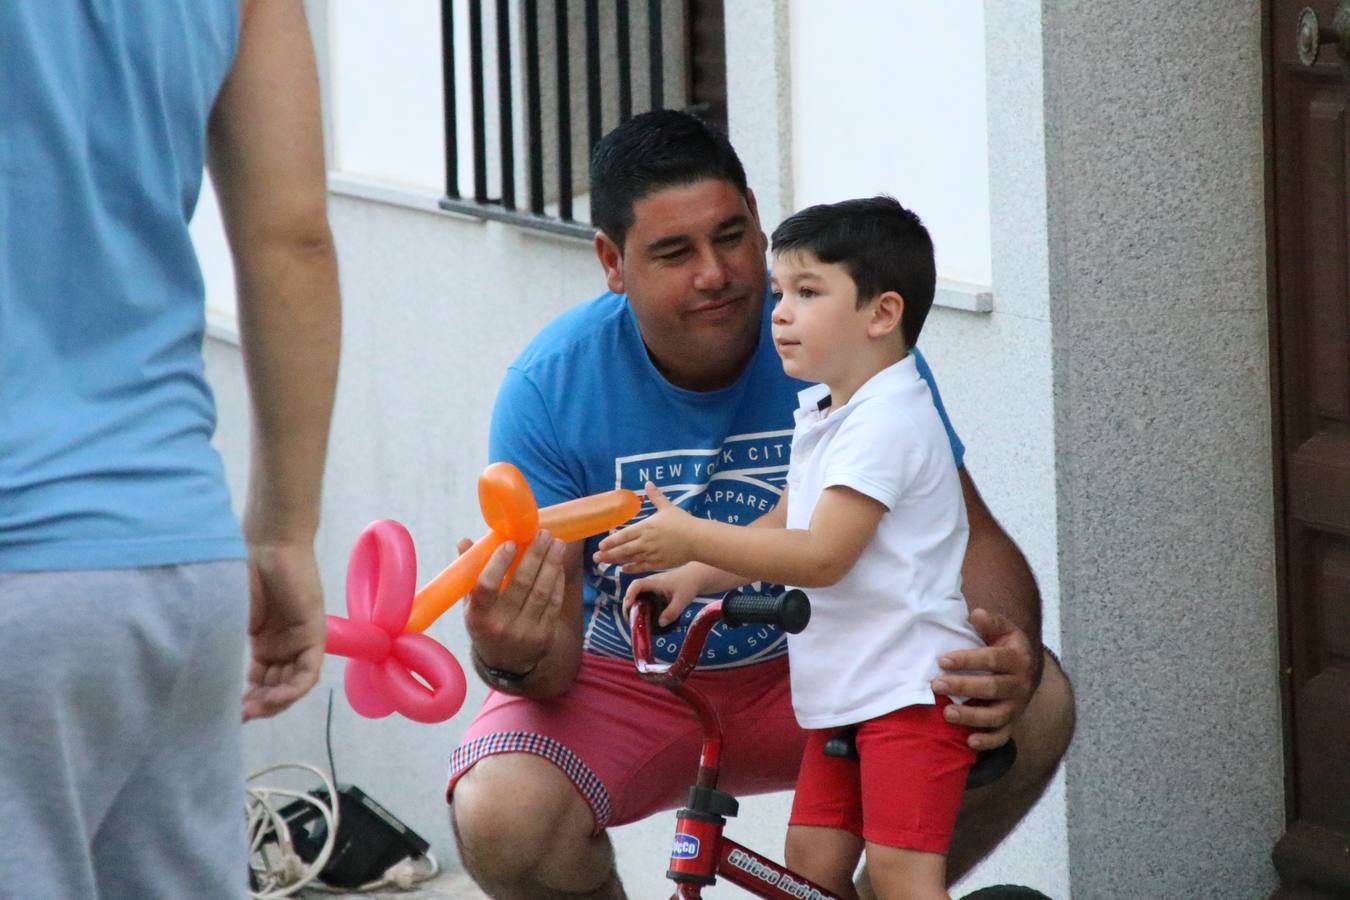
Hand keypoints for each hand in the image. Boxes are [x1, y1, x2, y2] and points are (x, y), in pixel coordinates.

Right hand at [243, 540, 326, 720]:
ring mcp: (299, 640)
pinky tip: (277, 697)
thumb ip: (225, 644)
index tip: (229, 714)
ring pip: (293, 684)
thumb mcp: (231, 617)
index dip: (248, 700)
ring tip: (256, 709)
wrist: (266, 544)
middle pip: (277, 687)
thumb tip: (202, 675)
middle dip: (260, 705)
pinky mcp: (314, 633)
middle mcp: (283, 645)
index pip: (261, 681)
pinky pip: (309, 670)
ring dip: (276, 702)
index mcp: (264, 642)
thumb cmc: (242, 573)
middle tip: (241, 715)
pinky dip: (295, 688)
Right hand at [462, 530, 566, 674]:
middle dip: (535, 555)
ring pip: (541, 592)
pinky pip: (554, 603)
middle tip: (543, 533)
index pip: (487, 587)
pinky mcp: (544, 636)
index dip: (499, 563)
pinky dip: (558, 581)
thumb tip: (465, 541)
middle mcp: (500, 626)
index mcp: (477, 617)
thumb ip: (470, 573)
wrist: (504, 664)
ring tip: (557, 543)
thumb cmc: (485, 624)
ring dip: (551, 564)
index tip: (511, 542)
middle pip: (521, 584)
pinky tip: (558, 564)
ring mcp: (524, 633)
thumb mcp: (472, 605)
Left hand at [594, 482, 696, 569]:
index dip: (611, 541)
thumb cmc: (682, 522)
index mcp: (646, 527)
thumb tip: (648, 483)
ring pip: (630, 559)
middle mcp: (645, 542)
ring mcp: (651, 554)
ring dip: (616, 561)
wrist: (697, 539)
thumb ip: (655, 496)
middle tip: (595, 557)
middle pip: (623, 549)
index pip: (624, 535)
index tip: (600, 544)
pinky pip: (641, 567)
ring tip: (604, 563)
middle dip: (608, 554)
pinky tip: (623, 569)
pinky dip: (631, 568)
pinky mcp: (658, 563)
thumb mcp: (667, 507)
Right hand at [623, 566, 704, 626]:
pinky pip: (643, 598)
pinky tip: (643, 618)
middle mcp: (650, 583)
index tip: (629, 606)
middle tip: (629, 619)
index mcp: (655, 582)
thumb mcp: (682, 599)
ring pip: (637, 595)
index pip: (637, 585)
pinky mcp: (654, 592)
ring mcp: (651, 587)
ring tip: (634, 620)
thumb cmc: (688, 585)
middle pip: (633, 591)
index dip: (630, 594)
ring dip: (633, 607)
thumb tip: (660, 624)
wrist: (695, 576)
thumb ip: (672, 611)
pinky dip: (640, 607)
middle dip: (628, 604)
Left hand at [930, 609, 1037, 750]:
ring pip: (997, 715)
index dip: (968, 660)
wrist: (1028, 667)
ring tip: (947, 713)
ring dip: (972, 716)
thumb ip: (990, 621)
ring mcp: (1017, 706)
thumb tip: (975, 614)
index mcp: (1018, 658)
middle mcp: (1021, 684)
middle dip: (963, 687)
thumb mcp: (1003, 629)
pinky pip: (1002, 736)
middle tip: (936, 684)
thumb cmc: (1006, 646)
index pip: (993, 659)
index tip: (943, 660)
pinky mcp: (1012, 722)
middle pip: (993, 688)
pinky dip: (988, 742)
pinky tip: (970, 742)